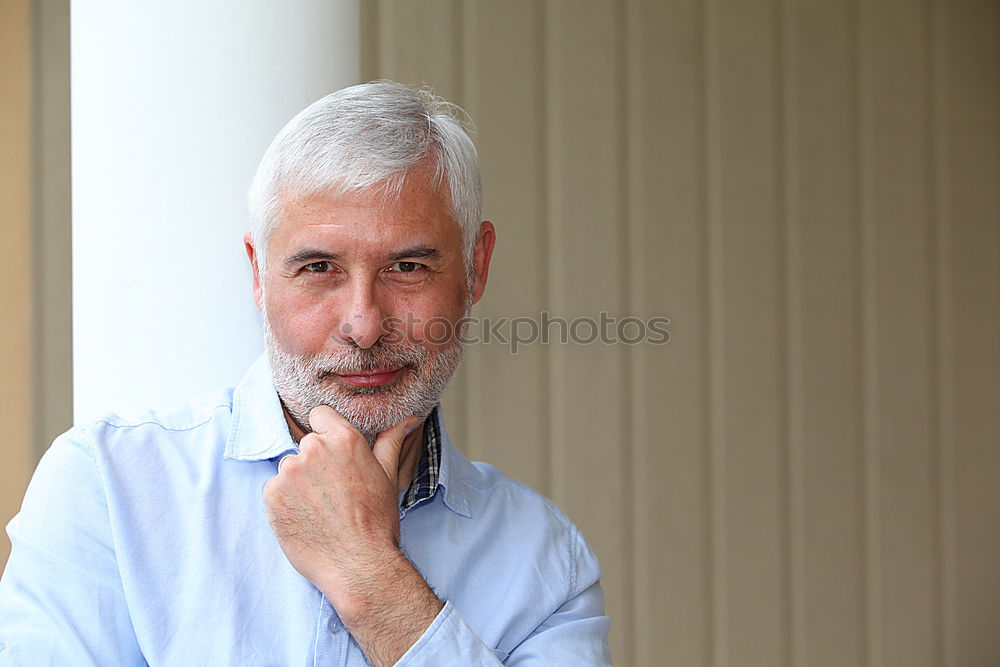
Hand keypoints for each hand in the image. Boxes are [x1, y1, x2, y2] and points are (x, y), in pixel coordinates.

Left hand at [262, 406, 418, 614]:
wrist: (358, 565)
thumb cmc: (376, 523)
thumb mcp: (387, 477)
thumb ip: (390, 442)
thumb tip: (406, 419)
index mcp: (344, 439)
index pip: (320, 415)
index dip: (327, 434)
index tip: (333, 457)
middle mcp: (313, 449)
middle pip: (306, 446)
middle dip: (315, 464)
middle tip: (332, 493)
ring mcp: (289, 472)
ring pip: (289, 469)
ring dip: (298, 484)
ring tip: (320, 510)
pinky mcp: (271, 495)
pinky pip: (274, 490)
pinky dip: (285, 503)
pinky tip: (305, 519)